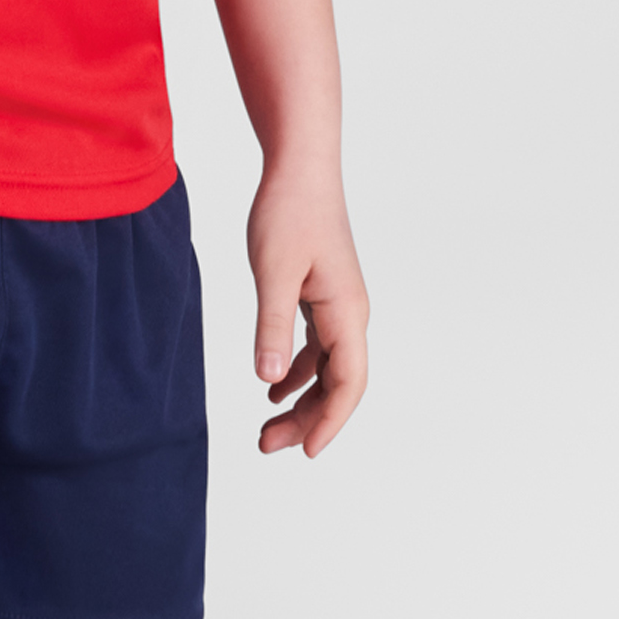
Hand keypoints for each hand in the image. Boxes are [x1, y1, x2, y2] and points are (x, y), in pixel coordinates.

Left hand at [247, 171, 368, 457]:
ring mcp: (337, 304)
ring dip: (301, 399)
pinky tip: (272, 385)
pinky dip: (296, 370)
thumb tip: (268, 379)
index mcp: (346, 312)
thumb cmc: (289, 212)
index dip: (330, 421)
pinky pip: (316, 346)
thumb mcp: (273, 272)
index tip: (306, 451)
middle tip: (267, 444)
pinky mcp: (322, 294)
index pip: (348, 382)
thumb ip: (272, 326)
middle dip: (309, 418)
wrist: (300, 168)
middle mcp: (350, 314)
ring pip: (327, 368)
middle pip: (338, 383)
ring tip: (268, 426)